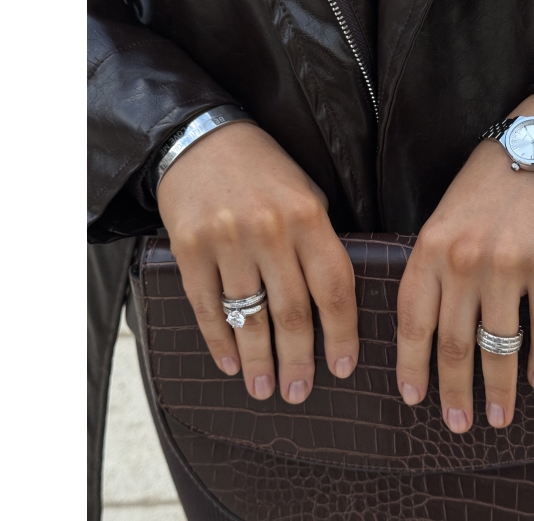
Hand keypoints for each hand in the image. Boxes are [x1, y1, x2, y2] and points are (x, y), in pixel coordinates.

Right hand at [157, 122, 358, 403]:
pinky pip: (207, 307)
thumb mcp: (307, 195)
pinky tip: (230, 363)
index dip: (342, 335)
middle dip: (298, 362)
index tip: (344, 368)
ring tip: (264, 389)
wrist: (203, 139)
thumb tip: (334, 307)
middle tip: (299, 393)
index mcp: (308, 217)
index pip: (334, 289)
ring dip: (258, 361)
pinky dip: (219, 341)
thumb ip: (320, 243)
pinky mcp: (189, 248)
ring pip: (249, 317)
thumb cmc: (265, 171)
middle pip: (292, 313)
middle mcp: (270, 231)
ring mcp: (227, 240)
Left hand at [395, 92, 533, 432]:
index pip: (412, 321)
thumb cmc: (484, 185)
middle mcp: (464, 261)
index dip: (411, 365)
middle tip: (457, 425)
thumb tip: (428, 327)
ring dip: (498, 388)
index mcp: (430, 249)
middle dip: (453, 391)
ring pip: (499, 345)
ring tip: (497, 417)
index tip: (412, 398)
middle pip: (453, 343)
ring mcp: (508, 265)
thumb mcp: (442, 218)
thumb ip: (432, 266)